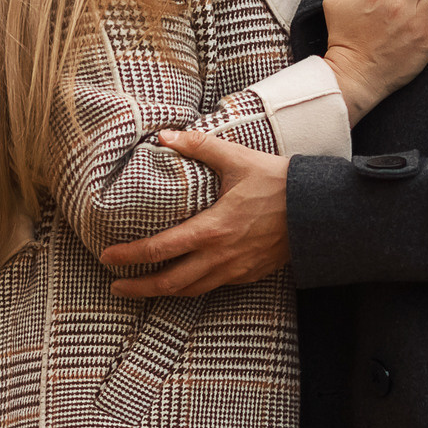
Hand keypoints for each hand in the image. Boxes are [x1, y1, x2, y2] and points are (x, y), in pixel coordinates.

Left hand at [97, 127, 289, 297]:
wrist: (320, 211)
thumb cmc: (278, 183)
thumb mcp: (237, 159)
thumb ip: (198, 146)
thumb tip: (164, 135)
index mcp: (212, 229)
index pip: (160, 249)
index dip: (129, 256)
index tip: (107, 257)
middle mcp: (220, 257)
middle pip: (170, 282)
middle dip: (139, 286)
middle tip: (115, 285)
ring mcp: (235, 270)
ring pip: (191, 290)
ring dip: (163, 292)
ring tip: (142, 289)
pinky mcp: (249, 275)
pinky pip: (213, 287)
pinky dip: (191, 288)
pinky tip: (183, 281)